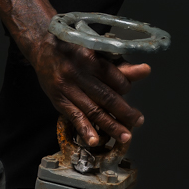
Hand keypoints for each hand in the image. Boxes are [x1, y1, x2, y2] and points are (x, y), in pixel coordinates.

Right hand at [29, 36, 150, 145]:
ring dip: (111, 125)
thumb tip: (146, 71)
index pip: (115, 78)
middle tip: (139, 121)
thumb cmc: (75, 49)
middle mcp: (79, 73)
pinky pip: (74, 116)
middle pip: (106, 97)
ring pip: (93, 110)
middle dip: (125, 112)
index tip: (127, 90)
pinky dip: (85, 129)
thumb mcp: (97, 51)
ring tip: (125, 136)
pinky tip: (94, 141)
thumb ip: (120, 65)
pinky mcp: (58, 100)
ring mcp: (67, 88)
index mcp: (91, 58)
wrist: (43, 48)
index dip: (125, 86)